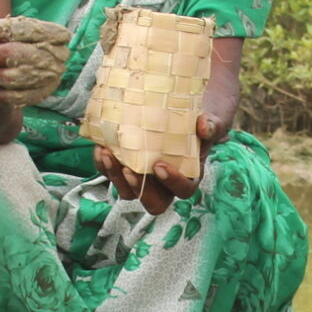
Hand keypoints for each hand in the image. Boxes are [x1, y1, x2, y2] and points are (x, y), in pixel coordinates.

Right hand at [0, 17, 71, 107]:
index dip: (42, 31)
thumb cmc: (8, 53)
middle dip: (44, 54)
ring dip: (44, 74)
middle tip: (65, 56)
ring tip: (59, 70)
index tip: (65, 36)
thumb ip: (34, 33)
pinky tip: (52, 84)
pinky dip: (40, 90)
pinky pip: (19, 96)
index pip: (14, 28)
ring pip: (18, 76)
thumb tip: (63, 38)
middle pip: (14, 53)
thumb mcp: (14, 36)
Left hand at [97, 114, 227, 214]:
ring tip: (109, 154)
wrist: (182, 109)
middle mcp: (165, 183)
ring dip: (116, 177)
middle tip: (130, 170)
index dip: (172, 183)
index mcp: (188, 176)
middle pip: (153, 202)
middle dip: (139, 189)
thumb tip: (204, 126)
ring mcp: (143, 177)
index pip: (183, 191)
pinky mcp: (125, 166)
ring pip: (128, 192)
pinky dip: (103, 165)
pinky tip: (100, 147)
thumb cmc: (199, 120)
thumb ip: (211, 125)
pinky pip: (111, 174)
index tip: (160, 166)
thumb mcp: (211, 120)